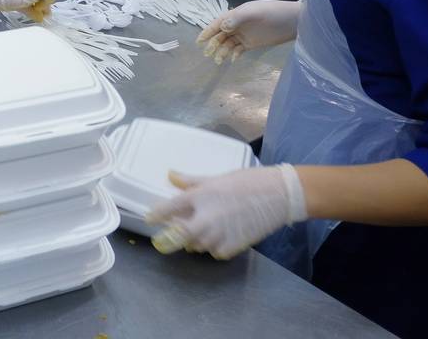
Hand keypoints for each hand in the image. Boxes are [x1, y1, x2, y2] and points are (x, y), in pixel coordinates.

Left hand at [147, 164, 305, 259]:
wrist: (279, 195)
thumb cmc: (247, 181)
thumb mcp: (216, 178)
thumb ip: (191, 182)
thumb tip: (171, 176)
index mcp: (199, 197)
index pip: (167, 210)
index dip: (155, 215)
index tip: (148, 219)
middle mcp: (204, 219)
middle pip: (176, 235)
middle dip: (169, 236)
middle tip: (170, 232)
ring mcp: (217, 235)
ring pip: (194, 245)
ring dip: (193, 239)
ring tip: (201, 228)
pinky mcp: (231, 248)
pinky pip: (213, 252)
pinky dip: (213, 247)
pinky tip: (219, 236)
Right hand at [197, 0, 300, 63]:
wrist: (292, 21)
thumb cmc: (273, 13)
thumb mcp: (254, 13)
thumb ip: (237, 19)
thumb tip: (222, 27)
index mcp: (235, 15)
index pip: (217, 24)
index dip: (208, 32)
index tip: (199, 41)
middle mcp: (237, 25)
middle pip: (220, 35)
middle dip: (213, 44)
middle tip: (208, 54)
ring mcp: (244, 34)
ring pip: (228, 44)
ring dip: (222, 51)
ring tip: (219, 61)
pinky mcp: (251, 43)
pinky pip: (238, 49)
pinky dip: (234, 54)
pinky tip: (232, 60)